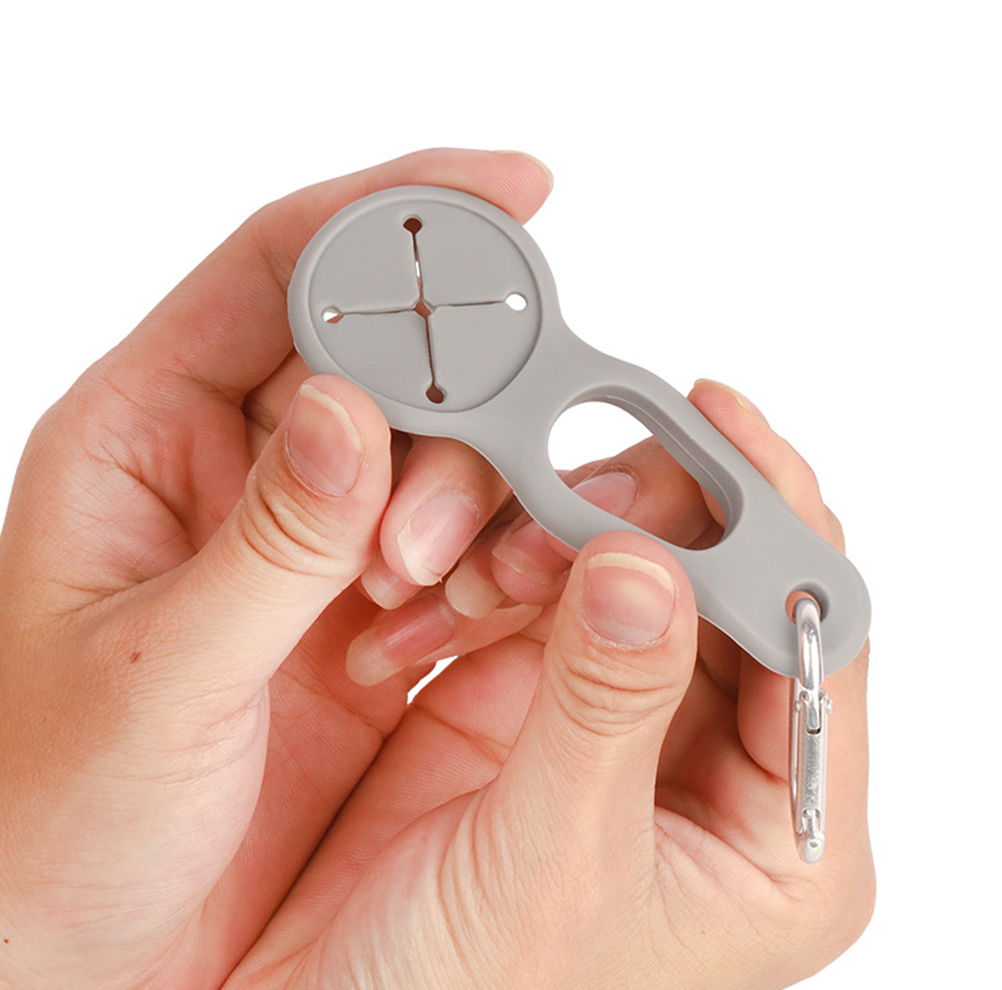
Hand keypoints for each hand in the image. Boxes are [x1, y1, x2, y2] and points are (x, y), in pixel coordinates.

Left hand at [0, 148, 552, 989]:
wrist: (88, 946)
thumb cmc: (54, 813)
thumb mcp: (148, 675)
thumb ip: (261, 546)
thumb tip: (351, 411)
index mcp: (149, 438)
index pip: (279, 268)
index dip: (395, 214)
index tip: (516, 191)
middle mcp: (242, 471)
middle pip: (380, 359)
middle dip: (453, 399)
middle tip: (464, 491)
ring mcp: (313, 540)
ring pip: (434, 456)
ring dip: (472, 500)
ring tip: (437, 586)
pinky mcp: (367, 613)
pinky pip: (459, 549)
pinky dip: (494, 566)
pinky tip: (476, 613)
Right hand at [225, 381, 874, 989]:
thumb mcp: (555, 862)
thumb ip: (608, 708)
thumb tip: (651, 569)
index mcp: (777, 830)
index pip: (818, 638)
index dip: (777, 516)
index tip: (716, 417)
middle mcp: (712, 763)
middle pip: (721, 580)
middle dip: (635, 525)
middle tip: (554, 508)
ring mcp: (619, 714)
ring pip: (618, 566)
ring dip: (541, 545)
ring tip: (467, 575)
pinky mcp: (537, 692)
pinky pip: (533, 587)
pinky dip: (479, 574)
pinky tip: (420, 609)